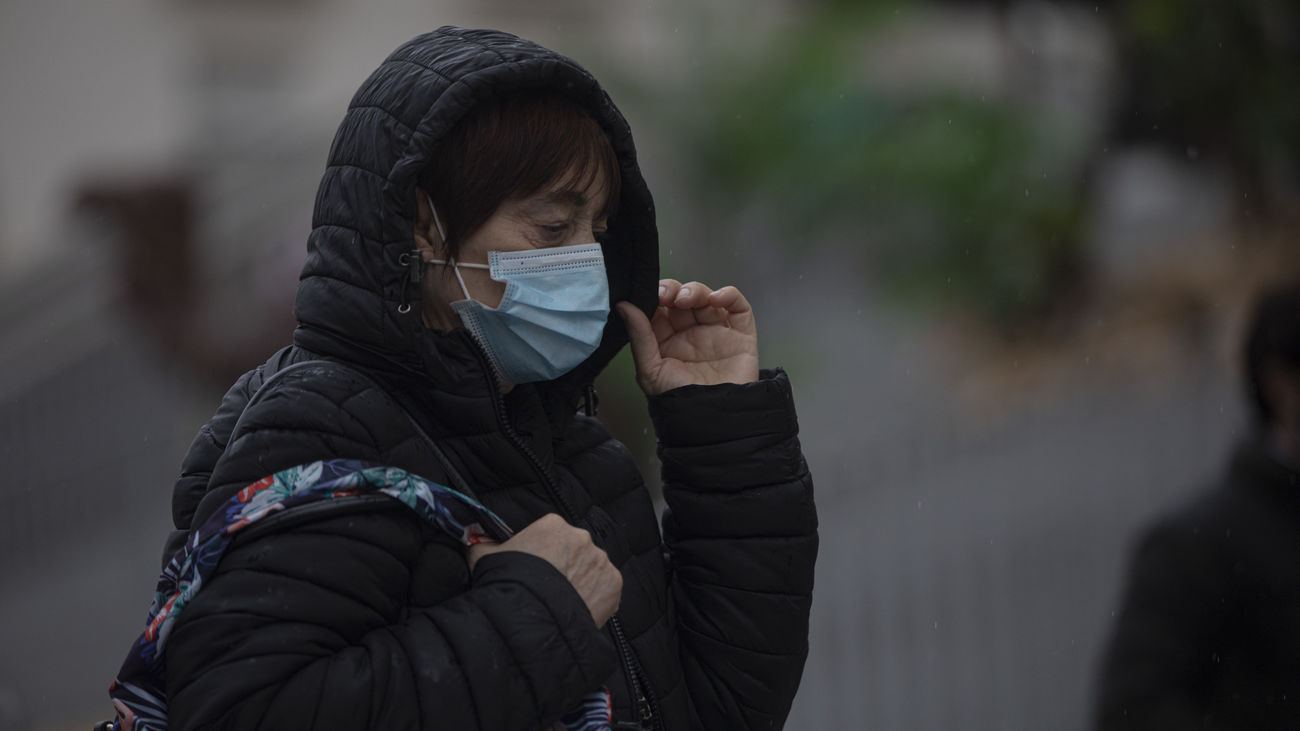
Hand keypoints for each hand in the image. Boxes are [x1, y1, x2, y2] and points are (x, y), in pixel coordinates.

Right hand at [466, 513, 621, 626]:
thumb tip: (477, 538)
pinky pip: (605, 589)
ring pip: (592, 569)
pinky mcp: (613, 584)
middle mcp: (581, 537)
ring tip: (561, 603)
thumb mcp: (483, 558)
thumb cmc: (506, 585)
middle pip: (574, 550)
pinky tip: (576, 610)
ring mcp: (600, 561)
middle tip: (549, 589)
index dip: (542, 553)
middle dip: (564, 567)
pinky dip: (595, 599)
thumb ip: (483, 543)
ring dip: (581, 582)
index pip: (551, 534)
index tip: (535, 569)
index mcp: (553, 525)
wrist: (531, 621)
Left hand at [615, 279, 759, 395]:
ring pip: (707, 298)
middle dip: (673, 290)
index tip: (650, 294)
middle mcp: (691, 334)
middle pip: (682, 298)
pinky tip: (717, 298)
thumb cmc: (680, 402)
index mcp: (667, 341)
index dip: (655, 296)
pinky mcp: (740, 336)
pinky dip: (729, 295)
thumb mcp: (651, 370)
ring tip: (687, 299)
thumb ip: (639, 336)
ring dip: (696, 291)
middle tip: (667, 295)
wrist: (713, 422)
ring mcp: (716, 333)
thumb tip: (624, 305)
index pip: (659, 308)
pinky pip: (738, 308)